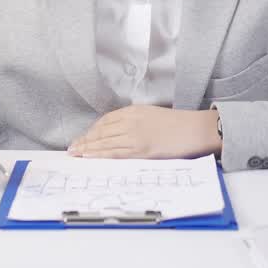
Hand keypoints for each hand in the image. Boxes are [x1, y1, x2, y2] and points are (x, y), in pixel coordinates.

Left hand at [68, 106, 220, 159]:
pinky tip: (90, 157)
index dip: (92, 131)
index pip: (106, 120)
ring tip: (75, 154)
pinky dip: (100, 154)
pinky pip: (116, 152)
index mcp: (134, 111)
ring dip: (88, 148)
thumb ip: (135, 121)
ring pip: (105, 142)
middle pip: (102, 131)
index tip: (83, 137)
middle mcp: (132, 121)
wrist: (195, 129)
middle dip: (85, 140)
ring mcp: (136, 135)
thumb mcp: (152, 115)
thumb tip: (119, 133)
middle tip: (72, 148)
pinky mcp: (142, 150)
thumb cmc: (178, 124)